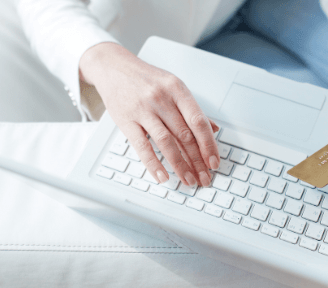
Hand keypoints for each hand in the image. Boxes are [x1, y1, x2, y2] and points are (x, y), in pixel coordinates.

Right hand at [79, 42, 219, 186]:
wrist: (113, 67)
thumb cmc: (145, 78)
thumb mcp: (172, 86)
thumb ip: (191, 108)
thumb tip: (213, 129)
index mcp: (177, 89)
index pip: (198, 121)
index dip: (208, 145)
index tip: (214, 162)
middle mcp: (162, 98)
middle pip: (185, 135)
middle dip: (197, 161)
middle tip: (204, 178)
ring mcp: (143, 109)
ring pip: (166, 143)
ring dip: (180, 165)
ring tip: (188, 180)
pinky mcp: (126, 120)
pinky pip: (142, 146)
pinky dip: (153, 164)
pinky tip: (162, 176)